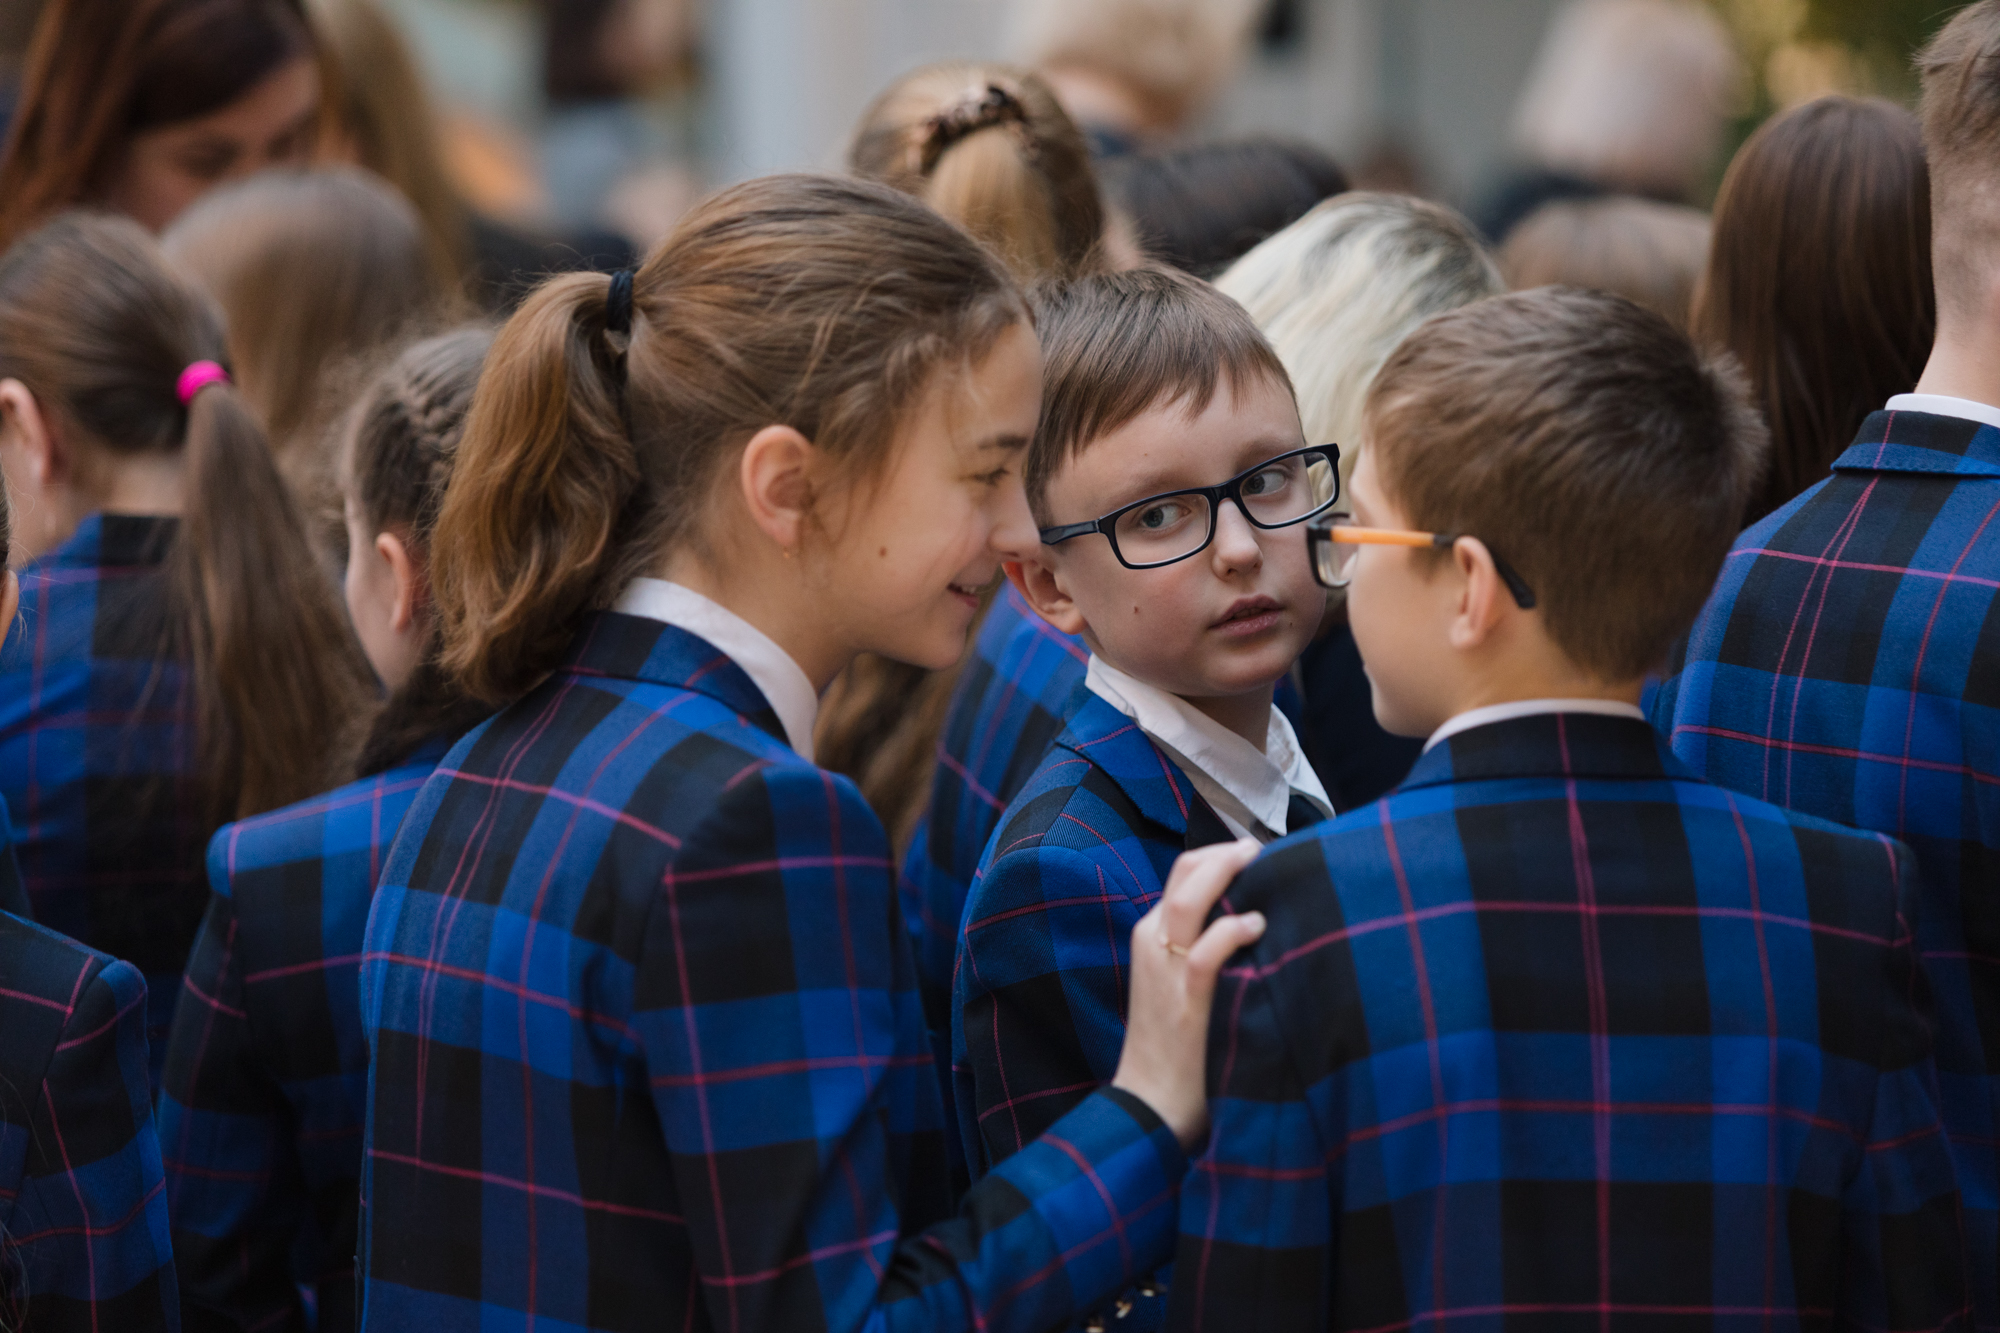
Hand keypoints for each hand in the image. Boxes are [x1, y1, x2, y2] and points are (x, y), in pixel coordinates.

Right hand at [1110, 838, 1266, 1148]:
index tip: (1255, 855)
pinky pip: (1205, 951)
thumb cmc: (1175, 1048)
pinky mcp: (1183, 999)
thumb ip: (1204, 952)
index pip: (1182, 875)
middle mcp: (1152, 942)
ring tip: (1260, 863)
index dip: (1219, 857)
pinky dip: (1230, 931)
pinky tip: (1256, 924)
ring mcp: (1164, 969)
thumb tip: (1253, 922)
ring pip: (1188, 898)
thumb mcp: (1180, 986)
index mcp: (1151, 937)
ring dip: (1226, 872)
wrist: (1149, 1104)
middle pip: (1184, 873)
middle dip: (1225, 852)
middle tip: (1260, 849)